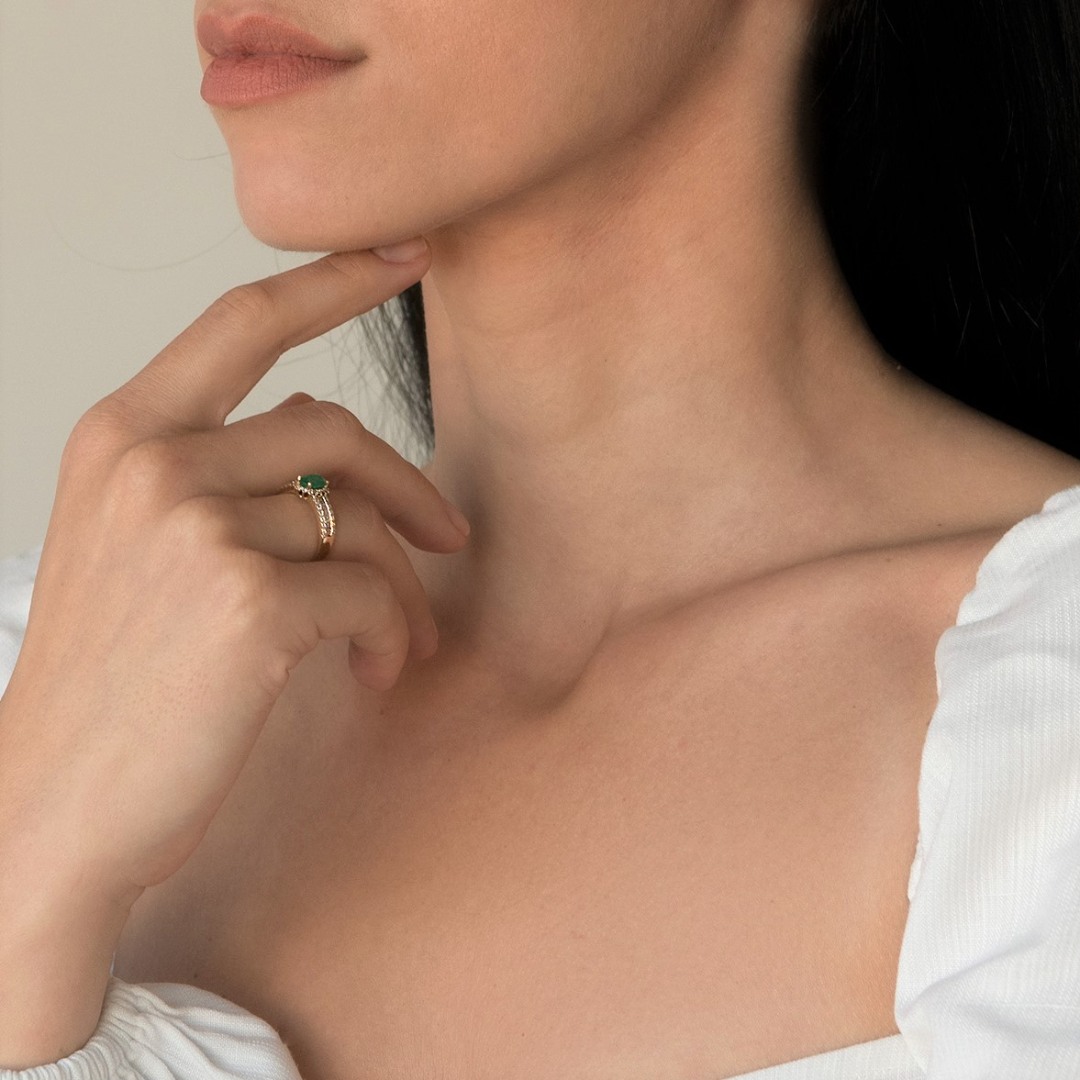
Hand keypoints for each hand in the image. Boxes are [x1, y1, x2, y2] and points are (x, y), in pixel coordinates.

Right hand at [0, 244, 467, 900]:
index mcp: (121, 434)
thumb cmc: (114, 682)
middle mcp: (152, 461)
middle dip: (407, 486)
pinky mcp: (248, 600)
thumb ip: (220, 476)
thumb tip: (327, 442)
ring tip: (401, 639)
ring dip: (400, 585)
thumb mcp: (140, 550)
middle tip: (451, 537)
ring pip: (359, 523)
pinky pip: (371, 592)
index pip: (243, 319)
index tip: (408, 250)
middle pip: (332, 428)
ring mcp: (197, 526)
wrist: (57, 807)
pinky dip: (392, 632)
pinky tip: (376, 671)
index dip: (334, 278)